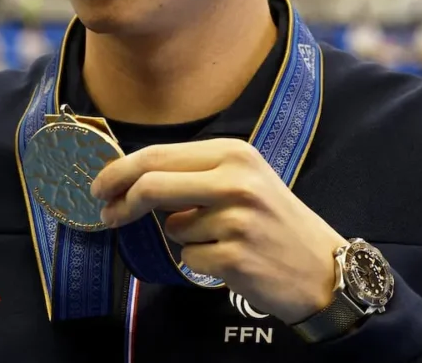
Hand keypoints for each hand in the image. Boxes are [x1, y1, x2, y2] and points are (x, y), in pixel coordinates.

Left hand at [91, 139, 344, 324]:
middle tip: (107, 214)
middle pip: (152, 185)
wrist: (321, 268)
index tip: (100, 186)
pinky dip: (200, 262)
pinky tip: (231, 259)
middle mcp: (235, 180)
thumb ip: (193, 174)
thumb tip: (131, 177)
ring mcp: (236, 219)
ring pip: (172, 227)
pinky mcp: (234, 257)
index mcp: (233, 153)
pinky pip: (189, 258)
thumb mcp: (243, 180)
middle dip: (121, 201)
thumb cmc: (274, 221)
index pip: (159, 155)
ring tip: (223, 239)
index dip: (120, 170)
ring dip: (185, 238)